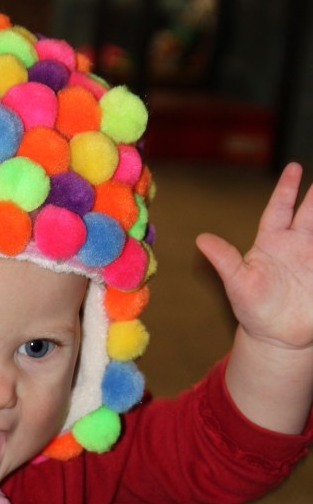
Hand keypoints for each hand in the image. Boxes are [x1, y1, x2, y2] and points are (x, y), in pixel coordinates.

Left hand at [196, 163, 312, 351]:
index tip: (293, 168)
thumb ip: (225, 260)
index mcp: (271, 242)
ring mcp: (312, 257)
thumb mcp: (238, 284)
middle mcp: (295, 244)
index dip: (285, 189)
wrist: (275, 335)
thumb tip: (201, 240)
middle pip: (310, 212)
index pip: (279, 209)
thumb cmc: (253, 308)